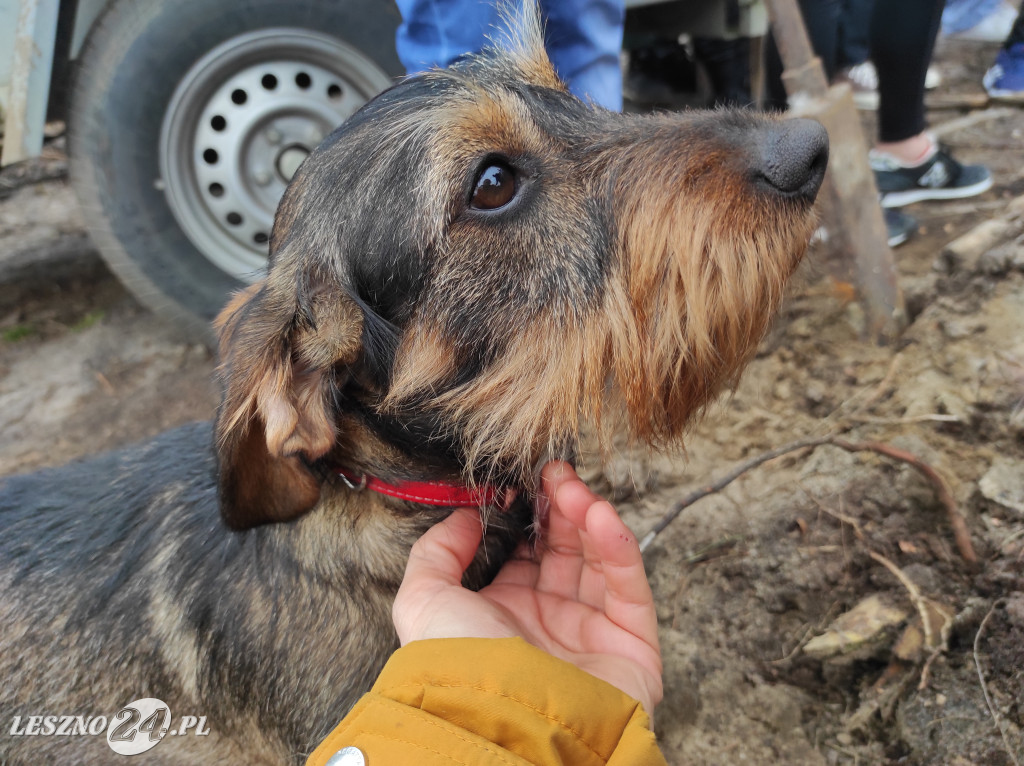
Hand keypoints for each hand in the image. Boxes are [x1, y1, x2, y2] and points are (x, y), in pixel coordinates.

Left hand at [392, 461, 662, 712]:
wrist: (507, 724)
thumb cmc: (460, 666)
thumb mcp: (423, 601)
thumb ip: (436, 551)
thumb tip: (463, 516)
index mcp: (503, 612)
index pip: (524, 550)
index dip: (527, 513)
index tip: (524, 479)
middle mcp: (548, 620)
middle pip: (564, 548)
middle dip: (560, 507)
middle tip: (554, 472)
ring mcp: (591, 632)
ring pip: (598, 559)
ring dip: (588, 516)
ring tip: (573, 488)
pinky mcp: (631, 643)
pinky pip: (629, 585)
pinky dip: (618, 546)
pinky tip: (600, 514)